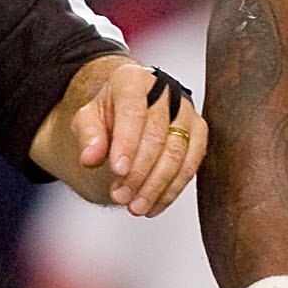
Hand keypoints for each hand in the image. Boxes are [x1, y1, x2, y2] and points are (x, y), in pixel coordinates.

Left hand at [67, 58, 202, 215]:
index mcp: (133, 80)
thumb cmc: (109, 113)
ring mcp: (186, 112)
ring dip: (156, 185)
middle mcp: (165, 92)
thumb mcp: (88, 118)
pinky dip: (172, 189)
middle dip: (139, 171)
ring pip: (177, 153)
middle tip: (120, 196)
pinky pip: (191, 164)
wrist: (131, 110)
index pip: (133, 112)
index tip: (117, 170)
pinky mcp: (199, 132)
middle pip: (157, 135)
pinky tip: (154, 205)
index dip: (127, 143)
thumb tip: (90, 157)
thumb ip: (88, 135)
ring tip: (136, 207)